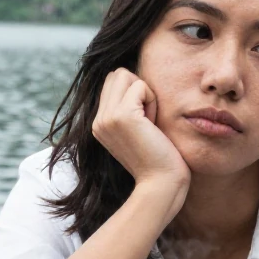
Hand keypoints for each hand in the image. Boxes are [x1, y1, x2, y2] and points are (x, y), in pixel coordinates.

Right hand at [92, 68, 190, 190]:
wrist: (161, 184)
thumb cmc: (158, 160)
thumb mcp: (136, 132)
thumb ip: (128, 110)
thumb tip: (135, 82)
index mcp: (99, 125)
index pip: (112, 83)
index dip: (133, 94)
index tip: (143, 122)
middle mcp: (98, 120)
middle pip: (116, 74)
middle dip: (137, 89)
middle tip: (147, 119)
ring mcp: (107, 117)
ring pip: (125, 75)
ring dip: (145, 94)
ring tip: (149, 122)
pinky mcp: (122, 115)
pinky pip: (140, 85)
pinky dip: (152, 100)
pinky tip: (153, 124)